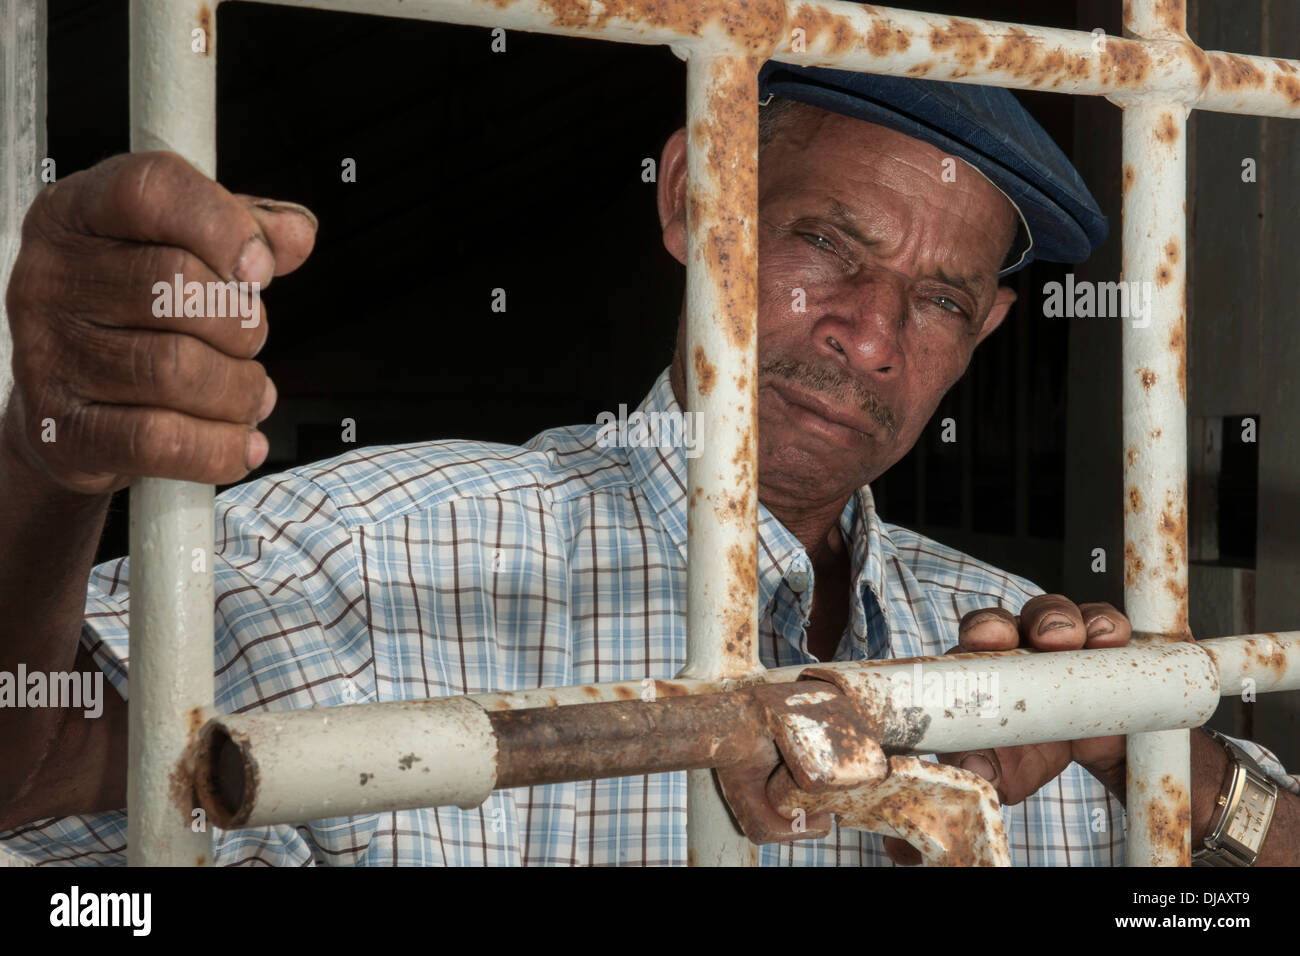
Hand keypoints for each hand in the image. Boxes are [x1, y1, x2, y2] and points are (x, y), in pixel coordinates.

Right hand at [3, 151, 316, 494]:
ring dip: (241, 390)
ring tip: (248, 393)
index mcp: (77, 214)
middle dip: (243, 323)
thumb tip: (295, 234)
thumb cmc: (137, 320)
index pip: (150, 189)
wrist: (76, 413)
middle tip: (249, 339)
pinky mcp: (63, 431)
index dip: (223, 226)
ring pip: (177, 369)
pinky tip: (242, 443)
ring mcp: (47, 357)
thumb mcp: (188, 252)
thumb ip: (247, 230)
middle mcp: (49, 279)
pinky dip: (221, 447)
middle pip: (177, 286)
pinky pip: (161, 441)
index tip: (261, 269)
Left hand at [884, 593, 1130, 864]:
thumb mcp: (1003, 772)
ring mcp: (1058, 640)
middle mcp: (1015, 647)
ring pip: (1055, 613)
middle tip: (1046, 638)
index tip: (989, 637)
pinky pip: (1102, 624)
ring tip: (1077, 638)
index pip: (973, 638)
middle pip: (1012, 618)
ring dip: (1065, 618)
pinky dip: (1107, 625)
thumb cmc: (1025, 754)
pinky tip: (1110, 636)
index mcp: (982, 670)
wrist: (1078, 759)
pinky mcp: (1100, 645)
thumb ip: (982, 770)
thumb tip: (975, 771)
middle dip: (1026, 622)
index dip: (980, 632)